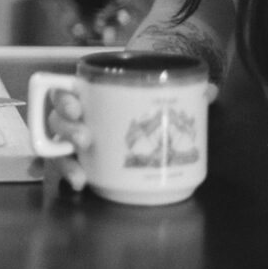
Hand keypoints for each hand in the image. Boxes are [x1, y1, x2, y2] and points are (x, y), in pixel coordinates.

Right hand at [46, 80, 218, 191]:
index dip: (62, 98)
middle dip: (66, 130)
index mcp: (88, 91)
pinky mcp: (84, 159)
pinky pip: (69, 166)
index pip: (62, 90)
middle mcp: (77, 115)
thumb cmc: (145, 92)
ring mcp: (77, 139)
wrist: (146, 108)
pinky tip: (81, 184)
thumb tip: (210, 89)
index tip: (77, 107)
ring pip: (57, 146)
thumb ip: (183, 86)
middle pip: (56, 120)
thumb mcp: (161, 84)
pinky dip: (69, 174)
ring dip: (64, 159)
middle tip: (85, 139)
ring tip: (80, 174)